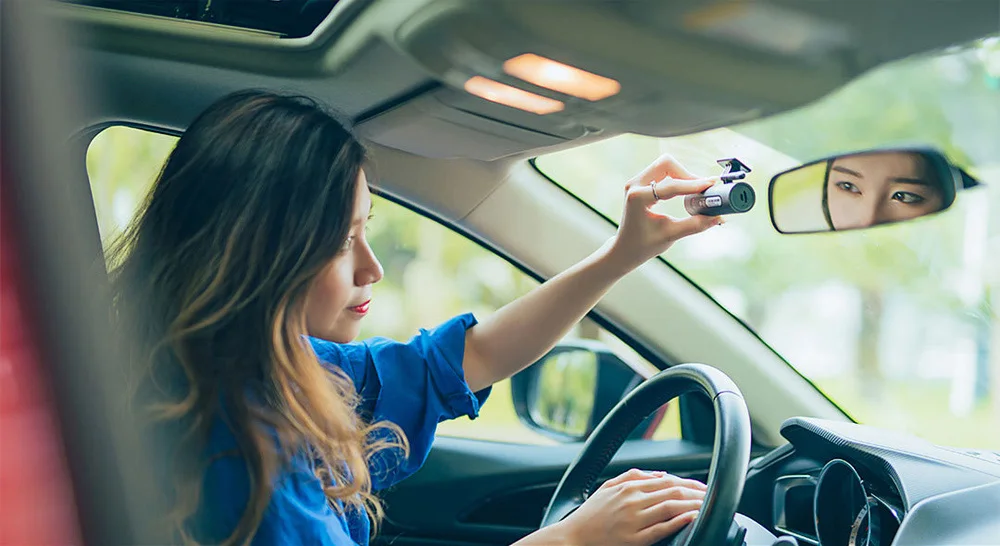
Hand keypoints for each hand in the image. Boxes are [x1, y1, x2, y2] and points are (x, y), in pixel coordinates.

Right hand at [557, 468, 706, 545]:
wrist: (572, 538)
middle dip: (696, 492)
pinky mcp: (634, 540)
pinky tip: (692, 517)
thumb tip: (661, 474)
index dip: (688, 483)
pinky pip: (661, 528)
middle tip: (713, 495)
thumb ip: (633, 476)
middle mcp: (632, 501)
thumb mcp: (608, 488)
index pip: (666, 481)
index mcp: (628, 487)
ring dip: (693, 504)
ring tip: (709, 505)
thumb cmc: (590, 516)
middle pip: (672, 492)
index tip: (703, 487)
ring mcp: (634, 520)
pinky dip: (679, 521)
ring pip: (670, 507)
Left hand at [607, 154, 722, 270]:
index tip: (711, 185)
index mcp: (637, 198)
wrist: (625, 249)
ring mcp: (636, 182)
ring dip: (682, 175)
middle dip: (686, 174)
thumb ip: (695, 224)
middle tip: (701, 189)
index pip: (670, 185)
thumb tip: (718, 217)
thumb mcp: (671, 235)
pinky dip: (676, 178)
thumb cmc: (643, 245)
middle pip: (666, 164)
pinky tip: (685, 190)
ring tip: (695, 191)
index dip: (694, 185)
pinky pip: (662, 172)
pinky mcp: (640, 183)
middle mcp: (634, 185)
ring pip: (665, 165)